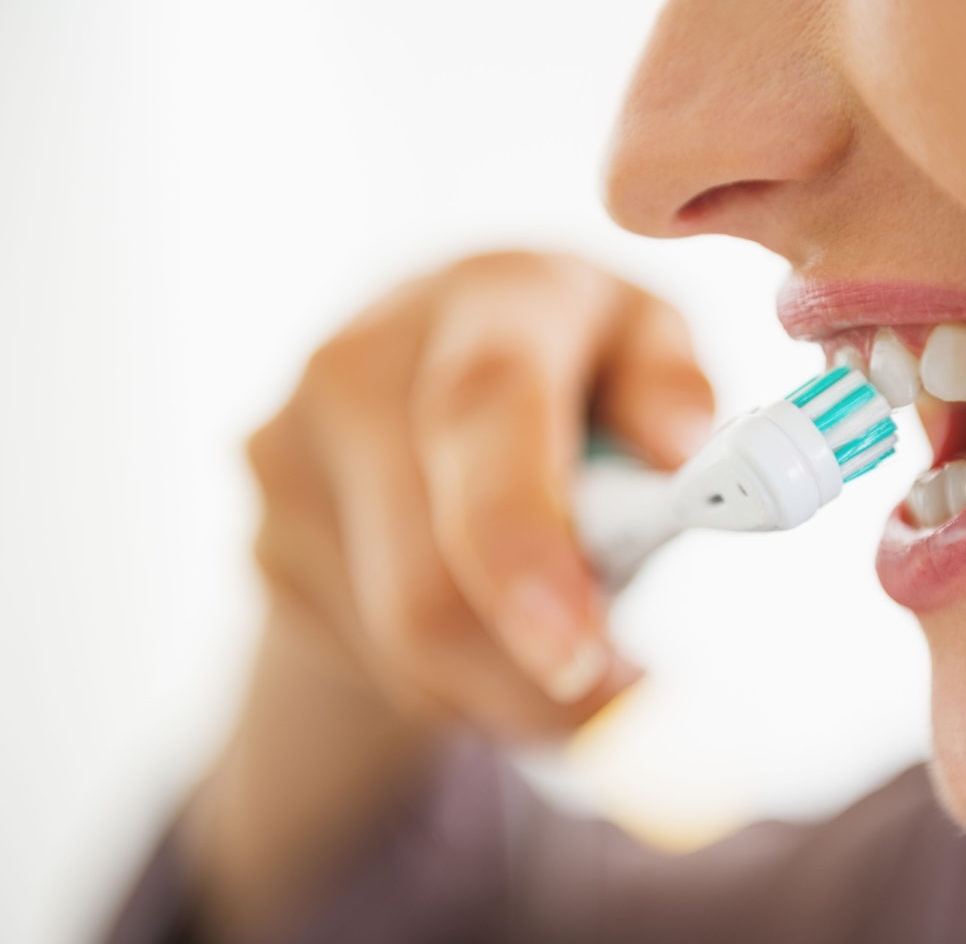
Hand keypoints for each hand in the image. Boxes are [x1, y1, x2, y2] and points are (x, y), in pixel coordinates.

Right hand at [245, 251, 713, 737]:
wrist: (422, 362)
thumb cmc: (570, 362)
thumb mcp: (645, 345)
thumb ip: (671, 388)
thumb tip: (679, 451)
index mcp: (484, 301)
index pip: (483, 414)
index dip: (523, 547)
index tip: (577, 656)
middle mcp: (360, 364)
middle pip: (424, 584)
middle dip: (531, 679)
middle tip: (614, 689)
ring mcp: (289, 453)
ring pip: (402, 651)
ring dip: (500, 687)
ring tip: (552, 631)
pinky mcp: (261, 533)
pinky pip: (370, 662)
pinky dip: (449, 681)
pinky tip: (481, 618)